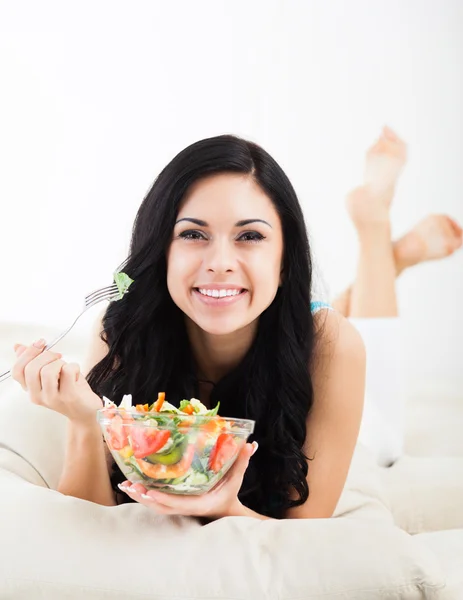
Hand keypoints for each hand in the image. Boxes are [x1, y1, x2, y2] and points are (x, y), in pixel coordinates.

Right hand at [11, 339, 102, 426]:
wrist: (86, 410)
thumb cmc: (70, 389)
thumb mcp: (50, 374)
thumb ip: (34, 361)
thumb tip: (18, 346)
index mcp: (31, 389)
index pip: (17, 371)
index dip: (27, 353)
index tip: (41, 343)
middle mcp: (38, 396)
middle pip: (31, 369)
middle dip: (46, 355)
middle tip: (58, 356)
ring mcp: (53, 398)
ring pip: (48, 370)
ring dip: (60, 362)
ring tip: (67, 368)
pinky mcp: (69, 397)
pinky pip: (67, 371)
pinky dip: (74, 366)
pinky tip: (76, 374)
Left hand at [118, 441, 257, 518]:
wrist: (227, 511)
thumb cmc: (230, 494)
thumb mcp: (237, 478)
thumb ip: (242, 461)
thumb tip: (251, 444)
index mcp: (198, 504)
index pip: (177, 504)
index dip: (162, 499)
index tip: (148, 492)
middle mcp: (185, 509)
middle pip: (159, 506)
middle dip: (143, 497)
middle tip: (129, 484)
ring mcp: (179, 508)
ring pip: (154, 506)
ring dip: (139, 496)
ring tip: (125, 484)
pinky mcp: (174, 505)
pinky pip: (156, 502)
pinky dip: (143, 495)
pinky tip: (132, 485)